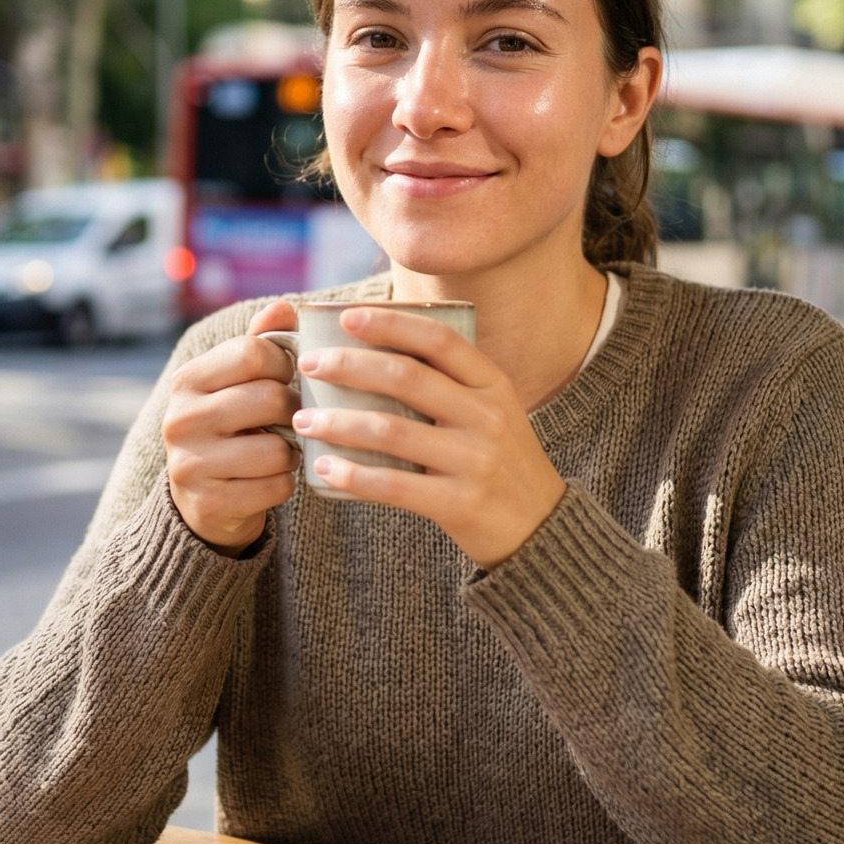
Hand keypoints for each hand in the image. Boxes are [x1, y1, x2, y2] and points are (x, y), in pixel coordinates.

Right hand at [163, 300, 300, 555]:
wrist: (202, 502)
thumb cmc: (231, 429)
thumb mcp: (237, 383)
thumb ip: (260, 343)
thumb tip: (285, 307)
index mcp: (188, 381)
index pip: (254, 352)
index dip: (285, 364)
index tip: (288, 378)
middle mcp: (180, 420)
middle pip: (270, 398)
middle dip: (294, 410)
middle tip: (292, 418)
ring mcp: (191, 465)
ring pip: (277, 448)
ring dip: (291, 452)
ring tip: (281, 451)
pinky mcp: (210, 505)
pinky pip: (277, 487)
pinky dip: (285, 484)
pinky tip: (271, 480)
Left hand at [290, 306, 565, 568]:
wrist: (541, 527)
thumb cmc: (500, 460)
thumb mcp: (493, 411)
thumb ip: (451, 384)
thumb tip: (378, 349)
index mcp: (493, 385)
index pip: (439, 340)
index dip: (390, 323)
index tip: (348, 317)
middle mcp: (486, 416)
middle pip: (405, 377)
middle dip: (348, 365)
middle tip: (309, 365)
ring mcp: (475, 460)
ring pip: (390, 431)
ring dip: (337, 422)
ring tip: (303, 419)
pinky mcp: (460, 503)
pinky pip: (394, 486)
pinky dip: (353, 476)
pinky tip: (325, 469)